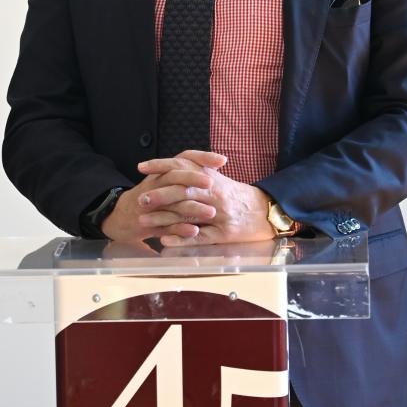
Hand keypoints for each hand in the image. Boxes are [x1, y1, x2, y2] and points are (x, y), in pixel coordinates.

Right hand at [100, 155, 216, 242]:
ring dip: (191, 208)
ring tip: (211, 213)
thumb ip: (187, 171)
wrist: (121, 217)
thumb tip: (218, 162)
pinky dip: (179, 229)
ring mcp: (151, 204)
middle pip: (174, 176)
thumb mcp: (166, 180)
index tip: (222, 160)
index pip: (184, 157)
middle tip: (212, 182)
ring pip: (171, 203)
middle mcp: (156, 183)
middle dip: (194, 179)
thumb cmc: (152, 196)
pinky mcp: (148, 223)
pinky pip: (165, 226)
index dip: (203, 157)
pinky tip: (194, 231)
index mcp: (164, 171)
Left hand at [138, 152, 273, 246]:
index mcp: (212, 178)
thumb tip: (174, 166)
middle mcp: (215, 193)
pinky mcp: (223, 233)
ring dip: (163, 218)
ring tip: (143, 220)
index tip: (141, 167)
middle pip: (183, 190)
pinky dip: (181, 237)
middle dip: (159, 193)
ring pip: (187, 213)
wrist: (267, 211)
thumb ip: (199, 172)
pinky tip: (165, 240)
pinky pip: (200, 236)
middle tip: (139, 198)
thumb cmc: (240, 196)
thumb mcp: (219, 179)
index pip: (183, 167)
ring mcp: (219, 214)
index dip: (161, 166)